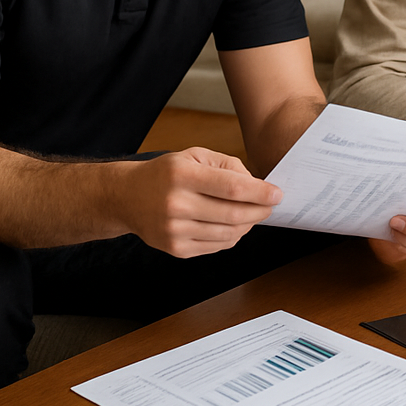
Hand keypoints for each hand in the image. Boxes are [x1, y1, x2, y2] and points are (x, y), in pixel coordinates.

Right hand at [119, 147, 282, 257]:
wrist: (128, 197)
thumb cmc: (167, 173)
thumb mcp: (195, 155)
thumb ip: (228, 165)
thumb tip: (257, 185)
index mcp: (182, 174)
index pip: (231, 187)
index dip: (260, 192)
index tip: (277, 194)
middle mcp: (176, 203)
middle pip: (233, 213)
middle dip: (260, 211)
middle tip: (270, 206)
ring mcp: (174, 230)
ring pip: (228, 233)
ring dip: (248, 225)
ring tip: (253, 214)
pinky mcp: (175, 249)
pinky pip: (216, 246)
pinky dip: (232, 237)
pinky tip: (234, 225)